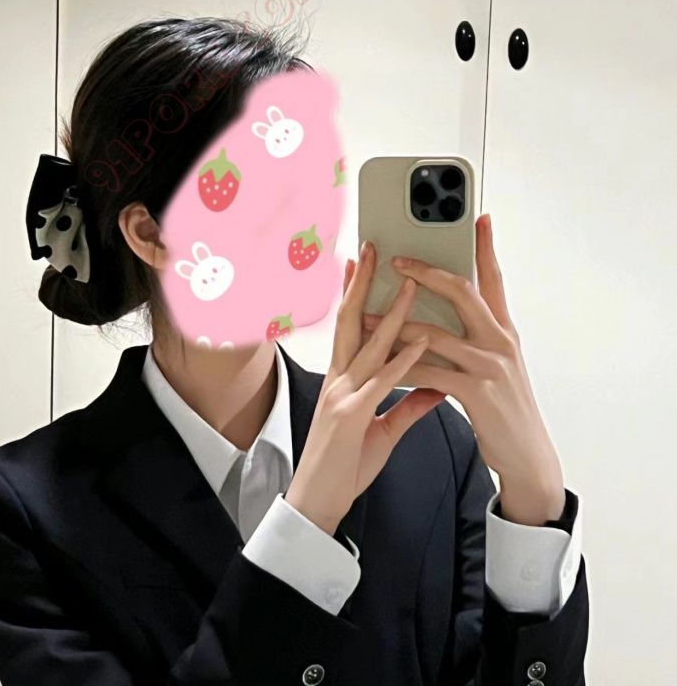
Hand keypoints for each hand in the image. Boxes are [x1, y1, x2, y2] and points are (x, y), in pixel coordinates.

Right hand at [284, 240, 443, 536]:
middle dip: (363, 283)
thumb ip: (408, 405)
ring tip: (412, 284)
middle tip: (375, 250)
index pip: (349, 326)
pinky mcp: (351, 416)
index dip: (355, 293)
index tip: (364, 265)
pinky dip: (401, 360)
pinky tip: (419, 342)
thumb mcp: (382, 430)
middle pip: (350, 321)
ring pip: (368, 344)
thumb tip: (434, 386)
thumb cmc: (343, 466)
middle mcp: (339, 379)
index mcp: (343, 380)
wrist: (318, 502)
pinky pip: (380, 382)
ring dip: (393, 312)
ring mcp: (342, 395)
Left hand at [360, 213, 565, 526]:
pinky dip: (401, 365)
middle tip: (397, 259)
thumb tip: (456, 314)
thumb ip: (478, 337)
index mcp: (504, 331)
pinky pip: (428, 371)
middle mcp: (499, 341)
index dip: (486, 247)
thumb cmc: (507, 409)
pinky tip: (380, 362)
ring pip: (434, 332)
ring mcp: (489, 365)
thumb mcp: (500, 365)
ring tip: (366, 313)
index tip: (478, 219)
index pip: (494, 279)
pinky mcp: (475, 392)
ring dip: (394, 322)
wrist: (529, 456)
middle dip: (426, 271)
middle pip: (462, 291)